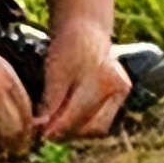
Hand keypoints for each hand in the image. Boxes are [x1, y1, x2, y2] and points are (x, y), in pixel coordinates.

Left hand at [35, 19, 131, 140]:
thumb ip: (50, 102)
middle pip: (92, 127)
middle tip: (47, 133)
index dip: (57, 129)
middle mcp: (118, 88)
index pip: (78, 116)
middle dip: (68, 134)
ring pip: (99, 127)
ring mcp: (122, 92)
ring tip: (57, 126)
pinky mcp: (121, 94)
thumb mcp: (54, 71)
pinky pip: (103, 119)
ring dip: (77, 131)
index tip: (40, 134)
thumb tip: (41, 129)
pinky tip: (70, 118)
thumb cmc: (69, 46)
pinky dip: (86, 123)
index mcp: (102, 79)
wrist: (86, 28)